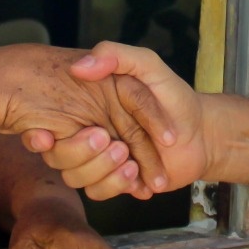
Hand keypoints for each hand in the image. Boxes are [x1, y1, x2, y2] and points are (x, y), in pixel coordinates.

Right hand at [0, 44, 176, 192]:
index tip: (46, 137)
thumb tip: (79, 67)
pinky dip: (118, 188)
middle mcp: (88, 130)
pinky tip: (141, 182)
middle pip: (60, 155)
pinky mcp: (114, 179)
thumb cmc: (174, 97)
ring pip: (77, 177)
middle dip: (83, 155)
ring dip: (103, 174)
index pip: (53, 123)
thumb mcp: (148, 65)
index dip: (45, 134)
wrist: (202, 134)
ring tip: (133, 166)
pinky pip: (97, 192)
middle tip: (118, 147)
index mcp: (88, 104)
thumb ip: (116, 56)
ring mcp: (100, 157)